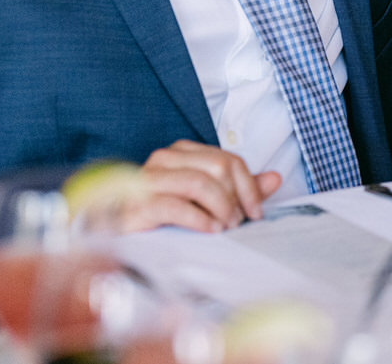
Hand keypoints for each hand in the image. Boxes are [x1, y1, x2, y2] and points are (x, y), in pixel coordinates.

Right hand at [127, 140, 281, 233]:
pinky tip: (210, 231)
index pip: (229, 160)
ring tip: (225, 228)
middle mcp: (163, 160)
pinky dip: (198, 219)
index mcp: (181, 152)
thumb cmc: (164, 218)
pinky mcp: (135, 206)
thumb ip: (239, 190)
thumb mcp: (207, 202)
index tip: (256, 213)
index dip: (249, 187)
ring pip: (199, 183)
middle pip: (218, 167)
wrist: (116, 238)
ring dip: (220, 209)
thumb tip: (275, 178)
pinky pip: (173, 206)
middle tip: (236, 224)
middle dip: (235, 199)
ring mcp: (146, 180)